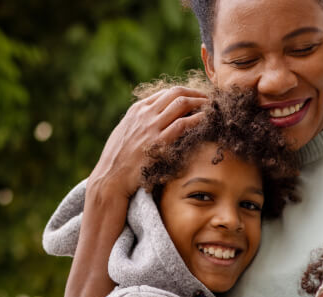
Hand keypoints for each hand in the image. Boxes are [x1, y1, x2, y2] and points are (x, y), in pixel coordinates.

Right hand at [87, 86, 207, 199]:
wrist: (111, 177)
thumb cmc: (117, 159)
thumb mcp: (124, 132)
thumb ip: (138, 122)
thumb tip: (153, 118)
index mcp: (136, 110)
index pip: (165, 93)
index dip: (183, 93)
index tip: (194, 98)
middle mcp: (145, 114)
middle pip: (176, 93)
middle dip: (195, 93)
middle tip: (207, 99)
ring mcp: (152, 127)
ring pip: (182, 104)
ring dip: (200, 103)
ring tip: (211, 108)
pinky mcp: (159, 142)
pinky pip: (183, 124)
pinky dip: (197, 119)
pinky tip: (206, 120)